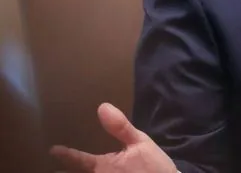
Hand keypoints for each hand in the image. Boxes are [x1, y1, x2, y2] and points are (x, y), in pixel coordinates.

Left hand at [50, 103, 174, 172]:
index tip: (53, 150)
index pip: (78, 159)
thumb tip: (102, 107)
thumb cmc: (154, 168)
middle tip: (54, 168)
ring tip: (64, 171)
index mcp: (103, 166)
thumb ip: (120, 127)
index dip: (65, 154)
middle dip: (63, 172)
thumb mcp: (141, 144)